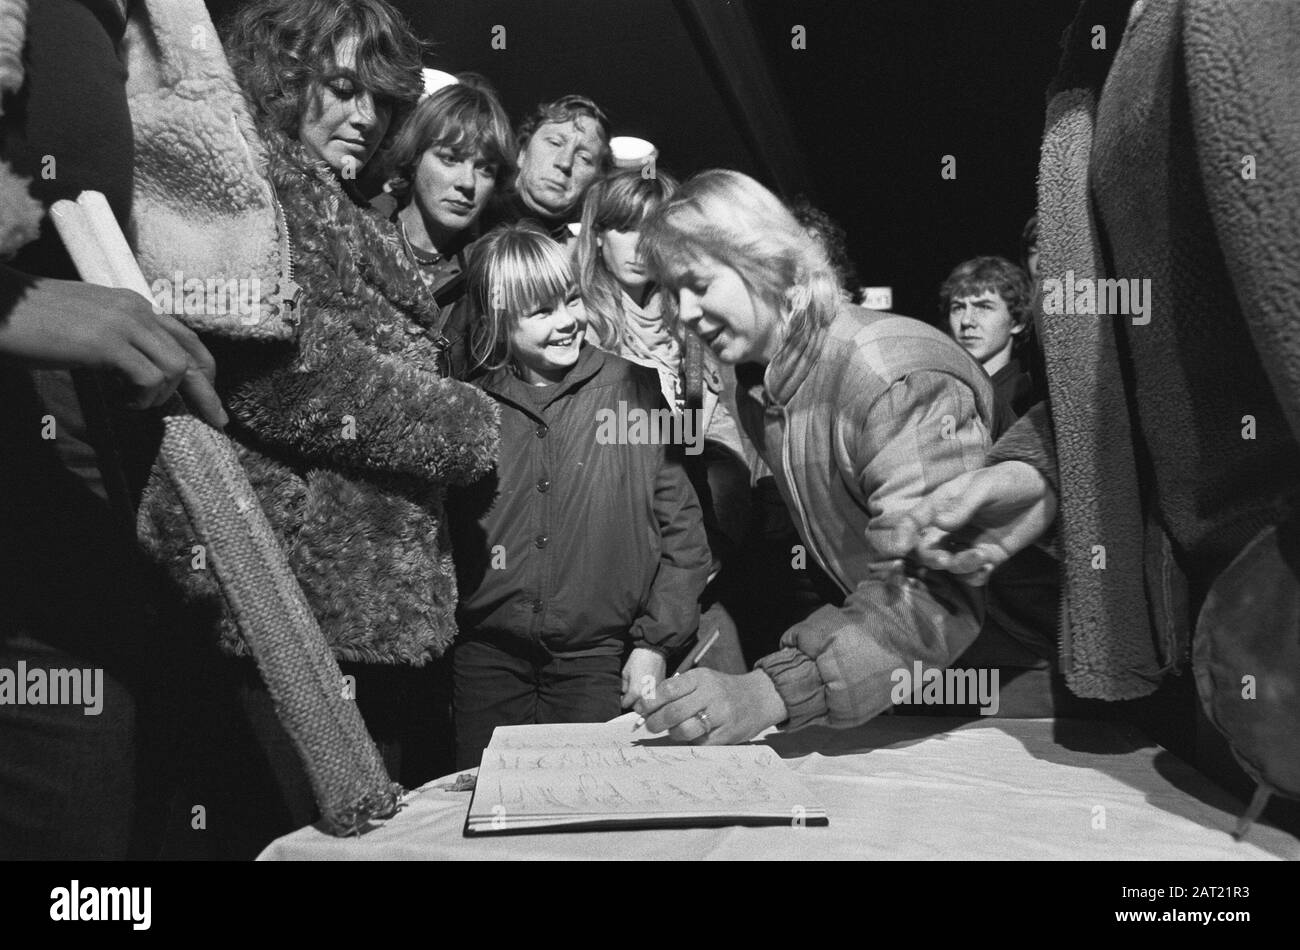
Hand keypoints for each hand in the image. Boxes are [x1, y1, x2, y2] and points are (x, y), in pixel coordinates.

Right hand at [0, 271, 227, 426]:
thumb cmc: (32, 323)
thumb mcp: (87, 326)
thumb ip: (119, 340)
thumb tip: (143, 371)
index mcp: (133, 303)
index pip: (185, 336)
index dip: (205, 368)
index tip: (212, 397)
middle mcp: (135, 308)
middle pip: (190, 355)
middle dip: (206, 393)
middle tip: (218, 421)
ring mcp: (122, 324)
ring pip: (175, 368)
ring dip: (159, 396)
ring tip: (130, 402)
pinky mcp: (106, 343)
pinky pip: (149, 379)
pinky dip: (141, 398)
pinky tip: (118, 401)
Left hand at [621, 647, 666, 708]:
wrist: (654, 651)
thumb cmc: (638, 659)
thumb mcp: (625, 672)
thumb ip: (624, 686)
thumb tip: (624, 693)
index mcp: (635, 692)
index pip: (626, 704)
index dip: (622, 700)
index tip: (622, 696)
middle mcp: (646, 696)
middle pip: (637, 709)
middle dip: (633, 704)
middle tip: (631, 696)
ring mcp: (656, 693)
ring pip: (647, 706)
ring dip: (642, 702)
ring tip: (640, 693)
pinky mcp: (662, 689)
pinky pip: (654, 698)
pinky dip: (650, 696)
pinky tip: (648, 689)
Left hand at [633, 669, 786, 743]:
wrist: (759, 698)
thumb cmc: (723, 690)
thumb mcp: (702, 681)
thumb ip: (677, 691)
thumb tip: (645, 708)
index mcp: (701, 678)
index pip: (668, 689)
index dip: (650, 702)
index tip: (641, 709)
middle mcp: (711, 694)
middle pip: (673, 712)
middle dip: (655, 722)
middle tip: (650, 726)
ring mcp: (720, 715)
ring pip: (684, 730)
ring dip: (672, 733)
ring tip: (673, 730)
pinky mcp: (727, 735)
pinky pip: (699, 743)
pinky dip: (690, 741)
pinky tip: (692, 735)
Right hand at [879, 461, 1056, 584]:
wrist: (1046, 490)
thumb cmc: (1011, 479)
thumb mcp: (986, 486)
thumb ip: (963, 505)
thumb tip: (939, 523)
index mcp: (943, 504)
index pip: (915, 521)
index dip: (903, 534)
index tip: (899, 548)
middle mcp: (952, 526)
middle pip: (928, 549)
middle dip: (932, 558)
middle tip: (946, 560)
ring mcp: (970, 542)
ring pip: (950, 564)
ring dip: (959, 566)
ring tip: (981, 557)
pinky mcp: (989, 556)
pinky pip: (973, 575)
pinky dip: (976, 576)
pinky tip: (988, 567)